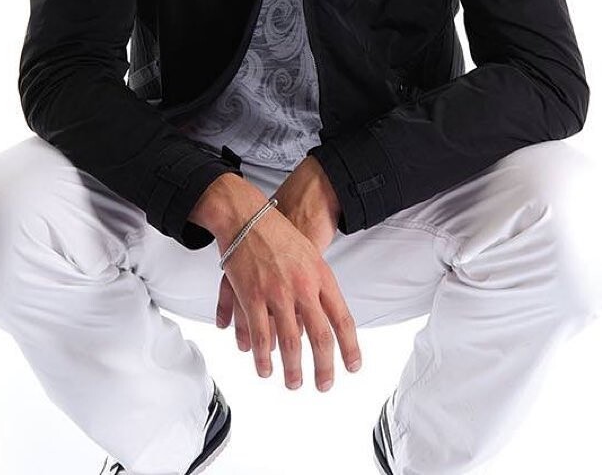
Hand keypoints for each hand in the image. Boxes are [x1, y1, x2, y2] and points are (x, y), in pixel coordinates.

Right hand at [214, 199, 360, 391]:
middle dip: (324, 367)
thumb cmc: (280, 235)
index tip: (353, 367)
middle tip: (323, 385)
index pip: (343, 319)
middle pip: (320, 337)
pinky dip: (262, 357)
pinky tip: (264, 367)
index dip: (350, 348)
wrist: (248, 216)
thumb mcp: (312, 256)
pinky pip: (260, 335)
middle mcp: (303, 287)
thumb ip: (320, 286)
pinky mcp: (252, 295)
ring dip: (292, 369)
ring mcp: (277, 292)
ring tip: (293, 383)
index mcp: (321, 276)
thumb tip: (327, 315)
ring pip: (290, 342)